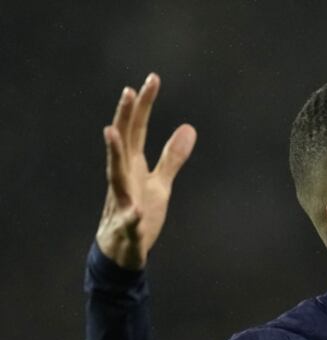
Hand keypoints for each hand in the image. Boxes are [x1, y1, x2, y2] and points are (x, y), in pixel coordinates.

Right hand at [96, 74, 196, 269]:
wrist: (121, 248)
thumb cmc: (139, 210)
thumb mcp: (161, 183)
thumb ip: (172, 156)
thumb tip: (188, 128)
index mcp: (133, 164)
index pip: (137, 129)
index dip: (144, 105)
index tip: (152, 79)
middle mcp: (124, 176)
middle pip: (124, 142)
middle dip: (125, 117)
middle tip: (129, 91)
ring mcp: (123, 200)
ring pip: (115, 174)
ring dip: (114, 153)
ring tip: (111, 131)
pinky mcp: (127, 226)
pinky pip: (129, 221)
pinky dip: (132, 216)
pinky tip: (137, 212)